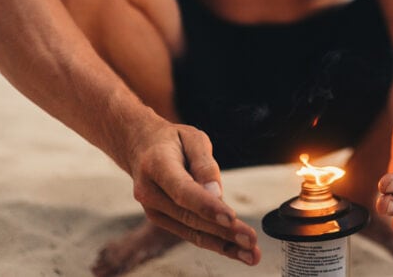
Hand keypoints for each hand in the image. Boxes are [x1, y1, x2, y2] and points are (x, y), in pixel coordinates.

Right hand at [128, 119, 260, 265]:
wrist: (142, 148)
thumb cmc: (172, 141)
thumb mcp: (192, 137)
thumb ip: (204, 163)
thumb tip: (216, 193)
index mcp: (156, 164)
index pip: (183, 190)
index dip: (206, 206)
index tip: (230, 217)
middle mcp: (149, 191)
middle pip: (189, 216)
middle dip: (223, 230)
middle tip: (251, 240)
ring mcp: (152, 209)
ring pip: (191, 230)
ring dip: (222, 244)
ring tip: (251, 254)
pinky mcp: (161, 219)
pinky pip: (189, 233)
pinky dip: (213, 242)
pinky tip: (234, 250)